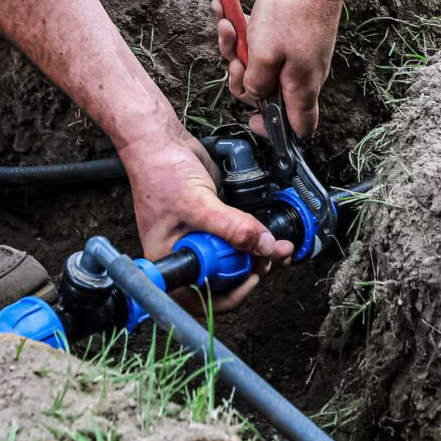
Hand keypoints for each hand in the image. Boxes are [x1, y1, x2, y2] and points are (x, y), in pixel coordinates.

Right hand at [120, 133, 292, 308]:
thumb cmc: (160, 174)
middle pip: (224, 279)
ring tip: (280, 248)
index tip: (253, 275)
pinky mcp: (215, 224)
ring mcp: (202, 240)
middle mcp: (186, 255)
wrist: (161, 144)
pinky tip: (270, 235)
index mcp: (171, 262)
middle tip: (273, 257)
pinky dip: (255, 239)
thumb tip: (263, 246)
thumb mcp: (198, 205)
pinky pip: (238, 240)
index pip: (201, 297)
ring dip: (259, 257)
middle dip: (252, 271)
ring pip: (235, 260)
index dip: (231, 293)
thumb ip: (232, 227)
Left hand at [214, 0, 349, 136]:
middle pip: (268, 93)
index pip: (298, 129)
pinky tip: (228, 11)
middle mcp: (304, 76)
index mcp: (301, 88)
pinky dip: (246, 31)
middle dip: (243, 76)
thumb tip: (255, 96)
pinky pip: (265, 43)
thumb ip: (255, 84)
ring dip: (238, 47)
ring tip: (227, 22)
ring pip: (262, 64)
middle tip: (236, 58)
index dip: (274, 130)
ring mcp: (300, 56)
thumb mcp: (262, 55)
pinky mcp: (295, 37)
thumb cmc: (291, 11)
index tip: (251, 118)